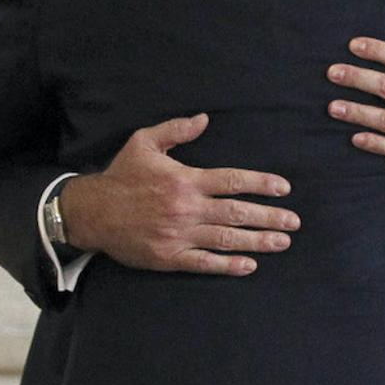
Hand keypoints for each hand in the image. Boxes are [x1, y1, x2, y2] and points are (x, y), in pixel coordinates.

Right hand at [60, 114, 298, 274]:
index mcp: (185, 180)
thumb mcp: (144, 142)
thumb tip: (205, 118)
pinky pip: (203, 263)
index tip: (284, 189)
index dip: (261, 184)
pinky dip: (228, 265)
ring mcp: (178, 235)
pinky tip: (249, 265)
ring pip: (226, 240)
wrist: (90, 213)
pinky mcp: (169, 258)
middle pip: (237, 213)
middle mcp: (186, 208)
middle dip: (269, 217)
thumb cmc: (120, 176)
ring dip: (258, 242)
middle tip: (294, 222)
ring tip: (282, 242)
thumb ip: (176, 130)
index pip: (232, 181)